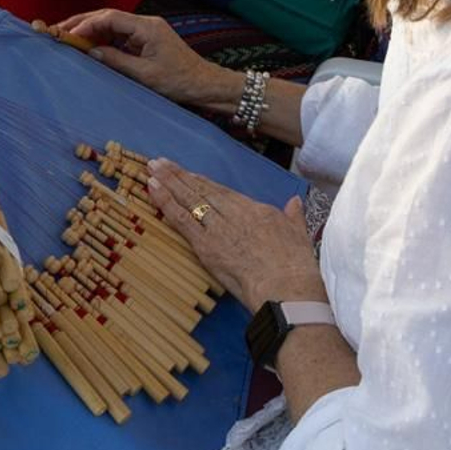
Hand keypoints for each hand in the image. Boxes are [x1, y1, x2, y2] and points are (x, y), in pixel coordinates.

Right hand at [53, 9, 238, 108]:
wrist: (204, 85)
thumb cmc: (179, 81)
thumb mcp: (144, 75)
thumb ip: (116, 61)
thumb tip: (91, 53)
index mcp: (147, 27)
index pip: (110, 18)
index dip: (86, 24)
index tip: (68, 34)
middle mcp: (146, 24)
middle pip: (107, 17)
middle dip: (82, 23)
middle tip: (58, 31)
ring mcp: (145, 31)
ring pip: (111, 25)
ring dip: (89, 31)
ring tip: (67, 37)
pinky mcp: (145, 40)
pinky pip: (118, 35)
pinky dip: (101, 40)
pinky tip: (87, 46)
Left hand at [146, 158, 325, 313]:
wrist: (288, 288)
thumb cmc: (297, 267)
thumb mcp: (299, 235)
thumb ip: (294, 217)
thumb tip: (294, 203)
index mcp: (256, 210)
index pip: (222, 192)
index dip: (201, 182)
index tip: (187, 173)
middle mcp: (234, 214)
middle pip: (201, 191)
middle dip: (179, 175)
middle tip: (159, 162)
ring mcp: (218, 229)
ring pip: (189, 200)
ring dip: (167, 183)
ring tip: (151, 168)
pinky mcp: (206, 246)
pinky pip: (181, 220)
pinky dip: (165, 203)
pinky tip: (152, 190)